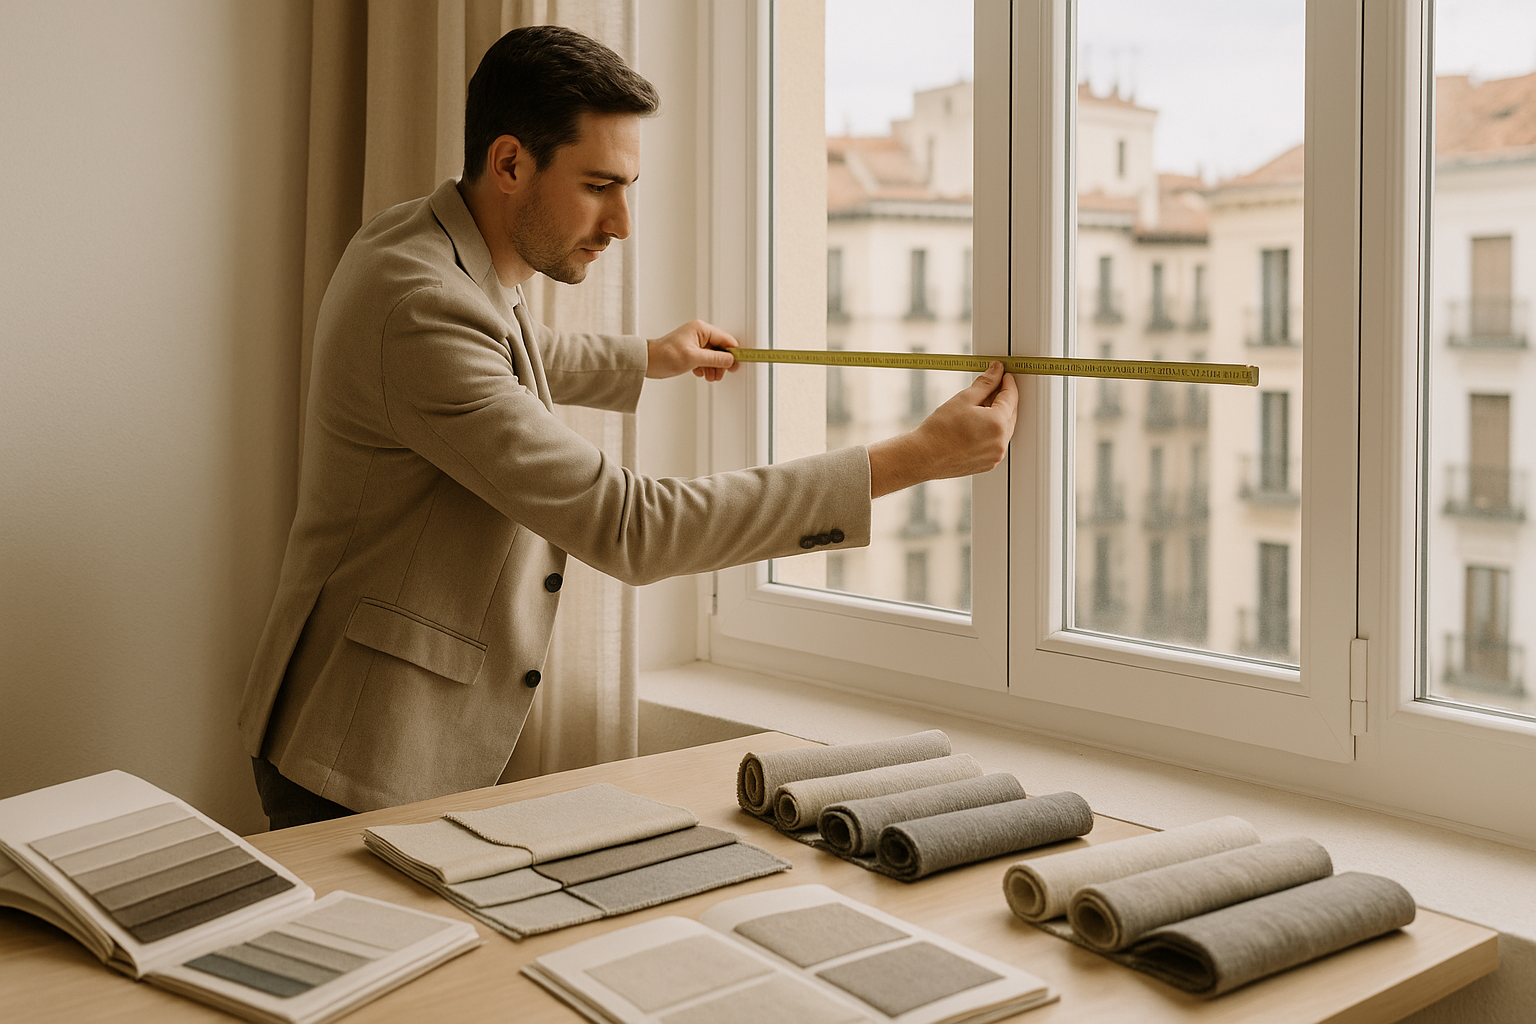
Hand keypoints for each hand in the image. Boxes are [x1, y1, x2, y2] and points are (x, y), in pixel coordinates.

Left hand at [646, 319, 740, 380]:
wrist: (647, 362)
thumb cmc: (664, 355)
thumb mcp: (693, 358)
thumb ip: (715, 358)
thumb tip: (730, 359)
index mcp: (701, 329)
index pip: (726, 340)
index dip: (733, 353)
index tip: (739, 363)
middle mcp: (699, 334)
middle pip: (721, 349)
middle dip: (721, 363)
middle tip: (720, 374)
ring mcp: (695, 343)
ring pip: (713, 356)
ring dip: (714, 368)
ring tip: (709, 376)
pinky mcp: (691, 352)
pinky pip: (705, 360)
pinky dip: (706, 368)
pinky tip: (700, 373)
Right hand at [867, 362, 1018, 497]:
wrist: (924, 457)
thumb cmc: (939, 431)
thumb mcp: (963, 399)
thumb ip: (985, 383)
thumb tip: (996, 371)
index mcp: (997, 424)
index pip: (1011, 397)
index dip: (1008, 383)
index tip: (1003, 375)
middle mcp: (1000, 442)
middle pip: (1011, 413)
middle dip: (1004, 399)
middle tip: (990, 388)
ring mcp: (995, 455)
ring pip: (1004, 429)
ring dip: (997, 416)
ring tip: (978, 407)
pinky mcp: (988, 464)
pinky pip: (996, 442)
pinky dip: (991, 431)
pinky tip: (975, 425)